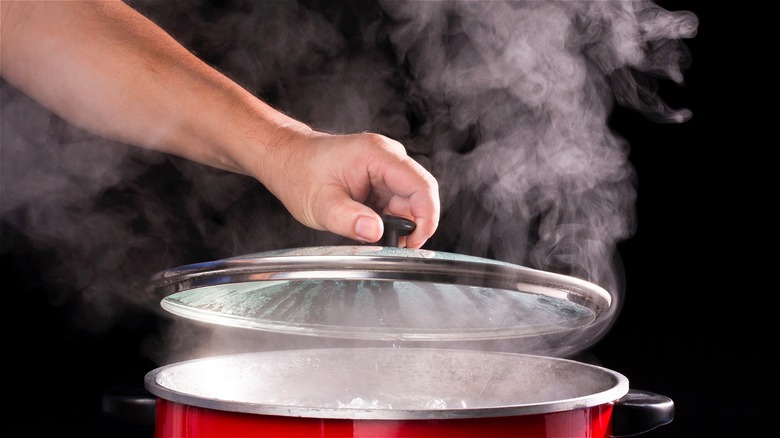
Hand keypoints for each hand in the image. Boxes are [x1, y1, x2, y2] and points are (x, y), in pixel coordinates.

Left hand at [255, 129, 439, 248]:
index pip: (421, 185)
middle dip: (412, 224)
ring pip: (411, 201)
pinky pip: (398, 202)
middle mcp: (388, 157)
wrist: (286, 159)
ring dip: (399, 223)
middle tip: (392, 246)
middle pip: (420, 194)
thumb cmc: (299, 173)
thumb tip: (375, 232)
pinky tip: (369, 225)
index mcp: (377, 155)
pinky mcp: (382, 178)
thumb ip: (348, 218)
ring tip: (371, 232)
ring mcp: (386, 167)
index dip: (426, 217)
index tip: (415, 243)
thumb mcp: (320, 203)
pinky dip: (390, 220)